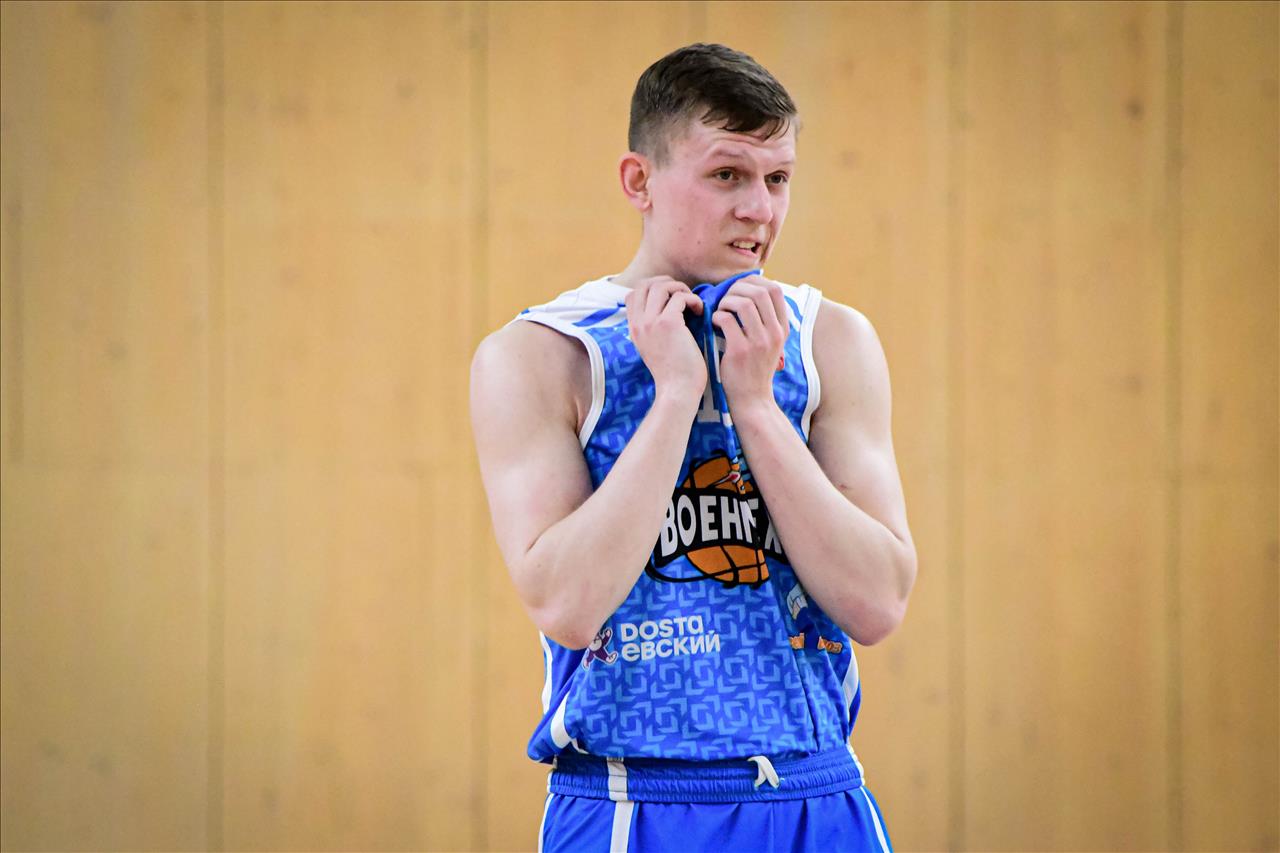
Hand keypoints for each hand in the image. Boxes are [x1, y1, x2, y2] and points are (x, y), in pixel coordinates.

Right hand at [625, 276, 707, 405]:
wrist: (678, 390)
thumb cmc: (673, 372)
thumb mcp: (654, 347)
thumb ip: (653, 328)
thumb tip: (668, 306)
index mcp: (633, 328)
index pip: (633, 293)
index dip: (652, 287)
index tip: (670, 297)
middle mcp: (638, 323)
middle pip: (645, 284)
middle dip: (667, 283)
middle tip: (683, 295)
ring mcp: (651, 322)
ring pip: (662, 286)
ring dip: (681, 289)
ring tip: (692, 304)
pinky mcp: (669, 323)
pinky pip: (680, 297)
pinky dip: (693, 299)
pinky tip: (700, 312)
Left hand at [710, 275, 788, 409]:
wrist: (752, 399)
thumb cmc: (755, 367)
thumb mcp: (770, 343)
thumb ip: (766, 320)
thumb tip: (751, 290)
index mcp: (783, 328)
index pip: (775, 290)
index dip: (755, 281)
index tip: (740, 287)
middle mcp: (775, 333)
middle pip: (759, 291)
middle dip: (737, 289)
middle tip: (725, 298)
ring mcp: (759, 342)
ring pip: (743, 303)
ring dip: (725, 301)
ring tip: (719, 310)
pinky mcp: (740, 351)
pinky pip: (726, 320)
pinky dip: (716, 317)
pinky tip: (714, 324)